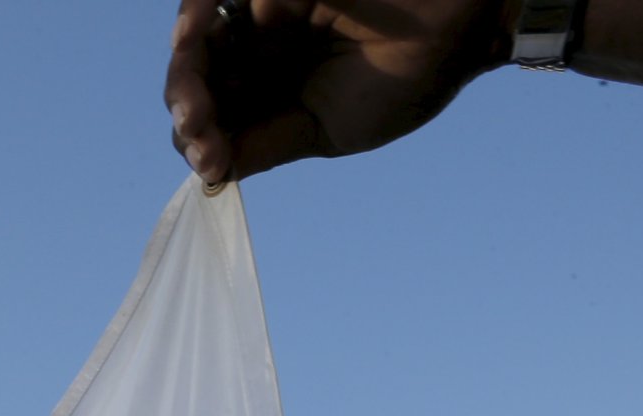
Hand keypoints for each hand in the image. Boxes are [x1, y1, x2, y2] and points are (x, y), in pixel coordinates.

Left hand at [164, 0, 514, 184]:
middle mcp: (258, 59)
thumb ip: (266, 145)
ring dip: (184, 75)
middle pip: (195, 87)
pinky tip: (194, 36)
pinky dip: (195, 13)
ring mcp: (261, 18)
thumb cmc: (403, 80)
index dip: (201, 144)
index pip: (214, 126)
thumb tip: (208, 172)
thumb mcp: (326, 131)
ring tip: (194, 101)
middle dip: (187, 112)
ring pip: (195, 45)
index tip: (212, 160)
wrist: (457, 23)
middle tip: (197, 127)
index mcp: (272, 100)